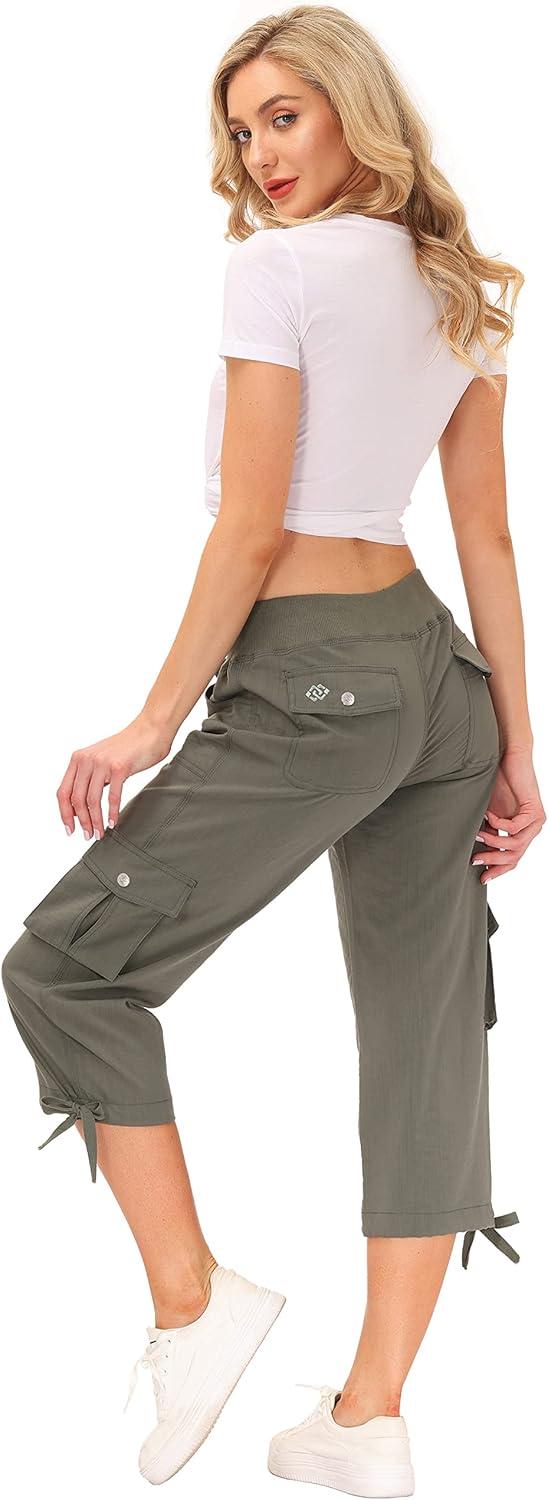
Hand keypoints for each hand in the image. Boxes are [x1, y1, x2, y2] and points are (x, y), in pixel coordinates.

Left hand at [57, 713, 172, 839]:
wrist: (150, 730)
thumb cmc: (128, 748)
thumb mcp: (100, 760)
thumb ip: (89, 778)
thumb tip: (81, 807)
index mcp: (78, 759)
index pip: (63, 792)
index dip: (64, 814)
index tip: (70, 829)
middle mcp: (86, 760)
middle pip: (76, 799)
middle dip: (81, 821)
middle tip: (88, 835)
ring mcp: (102, 763)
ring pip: (92, 800)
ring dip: (95, 821)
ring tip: (99, 833)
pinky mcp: (119, 768)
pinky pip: (112, 797)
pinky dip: (111, 813)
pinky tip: (113, 823)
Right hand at [471, 748, 545, 882]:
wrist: (508, 758)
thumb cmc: (497, 782)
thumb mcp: (489, 814)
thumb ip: (487, 832)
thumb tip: (474, 852)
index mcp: (522, 832)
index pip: (513, 859)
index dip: (497, 870)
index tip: (482, 878)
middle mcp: (532, 829)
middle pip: (514, 857)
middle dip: (492, 861)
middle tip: (474, 861)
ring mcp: (536, 822)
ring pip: (515, 845)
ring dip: (492, 842)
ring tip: (477, 834)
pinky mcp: (535, 811)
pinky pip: (513, 827)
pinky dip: (497, 823)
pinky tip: (487, 814)